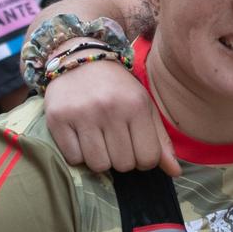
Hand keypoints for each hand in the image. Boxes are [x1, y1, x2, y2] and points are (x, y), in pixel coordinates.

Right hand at [42, 57, 177, 176]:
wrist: (79, 59)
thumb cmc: (117, 88)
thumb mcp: (144, 106)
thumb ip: (160, 140)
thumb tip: (175, 172)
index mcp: (136, 105)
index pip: (148, 158)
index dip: (143, 160)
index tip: (135, 146)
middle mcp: (110, 109)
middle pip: (123, 165)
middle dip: (121, 159)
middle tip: (114, 140)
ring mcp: (82, 114)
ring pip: (98, 165)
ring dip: (99, 159)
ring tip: (98, 140)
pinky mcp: (57, 119)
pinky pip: (73, 159)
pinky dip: (78, 154)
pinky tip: (80, 136)